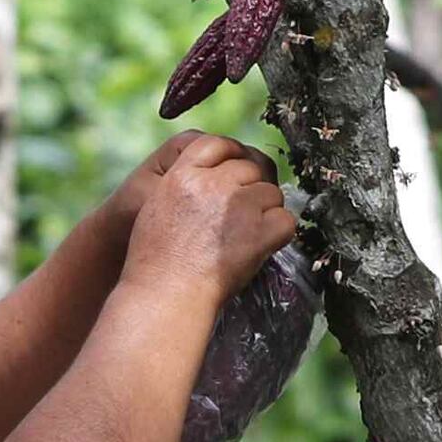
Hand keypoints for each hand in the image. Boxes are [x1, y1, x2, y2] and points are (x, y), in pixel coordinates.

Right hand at [126, 134, 296, 294]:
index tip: (235, 177)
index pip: (218, 144)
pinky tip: (260, 248)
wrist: (165, 296)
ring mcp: (238, 206)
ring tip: (244, 238)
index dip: (232, 157)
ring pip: (271, 193)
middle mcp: (212, 184)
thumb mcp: (157, 208)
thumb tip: (213, 177)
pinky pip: (285, 220)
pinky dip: (278, 234)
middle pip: (250, 168)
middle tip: (241, 218)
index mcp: (183, 175)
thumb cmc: (155, 263)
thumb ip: (185, 184)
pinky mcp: (259, 232)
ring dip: (265, 212)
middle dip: (250, 189)